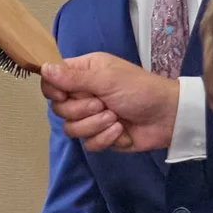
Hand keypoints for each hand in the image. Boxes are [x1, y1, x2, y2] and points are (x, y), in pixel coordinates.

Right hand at [40, 52, 181, 153]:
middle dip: (81, 110)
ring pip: (71, 129)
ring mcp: (92, 117)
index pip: (52, 82)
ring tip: (115, 118)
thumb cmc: (141, 90)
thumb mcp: (106, 79)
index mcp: (84, 73)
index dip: (54, 91)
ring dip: (95, 125)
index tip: (64, 95)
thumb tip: (44, 68)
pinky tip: (121, 130)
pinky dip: (105, 138)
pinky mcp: (101, 136)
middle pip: (59, 109)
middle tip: (102, 104)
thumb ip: (73, 77)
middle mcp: (84, 93)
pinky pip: (88, 144)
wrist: (167, 116)